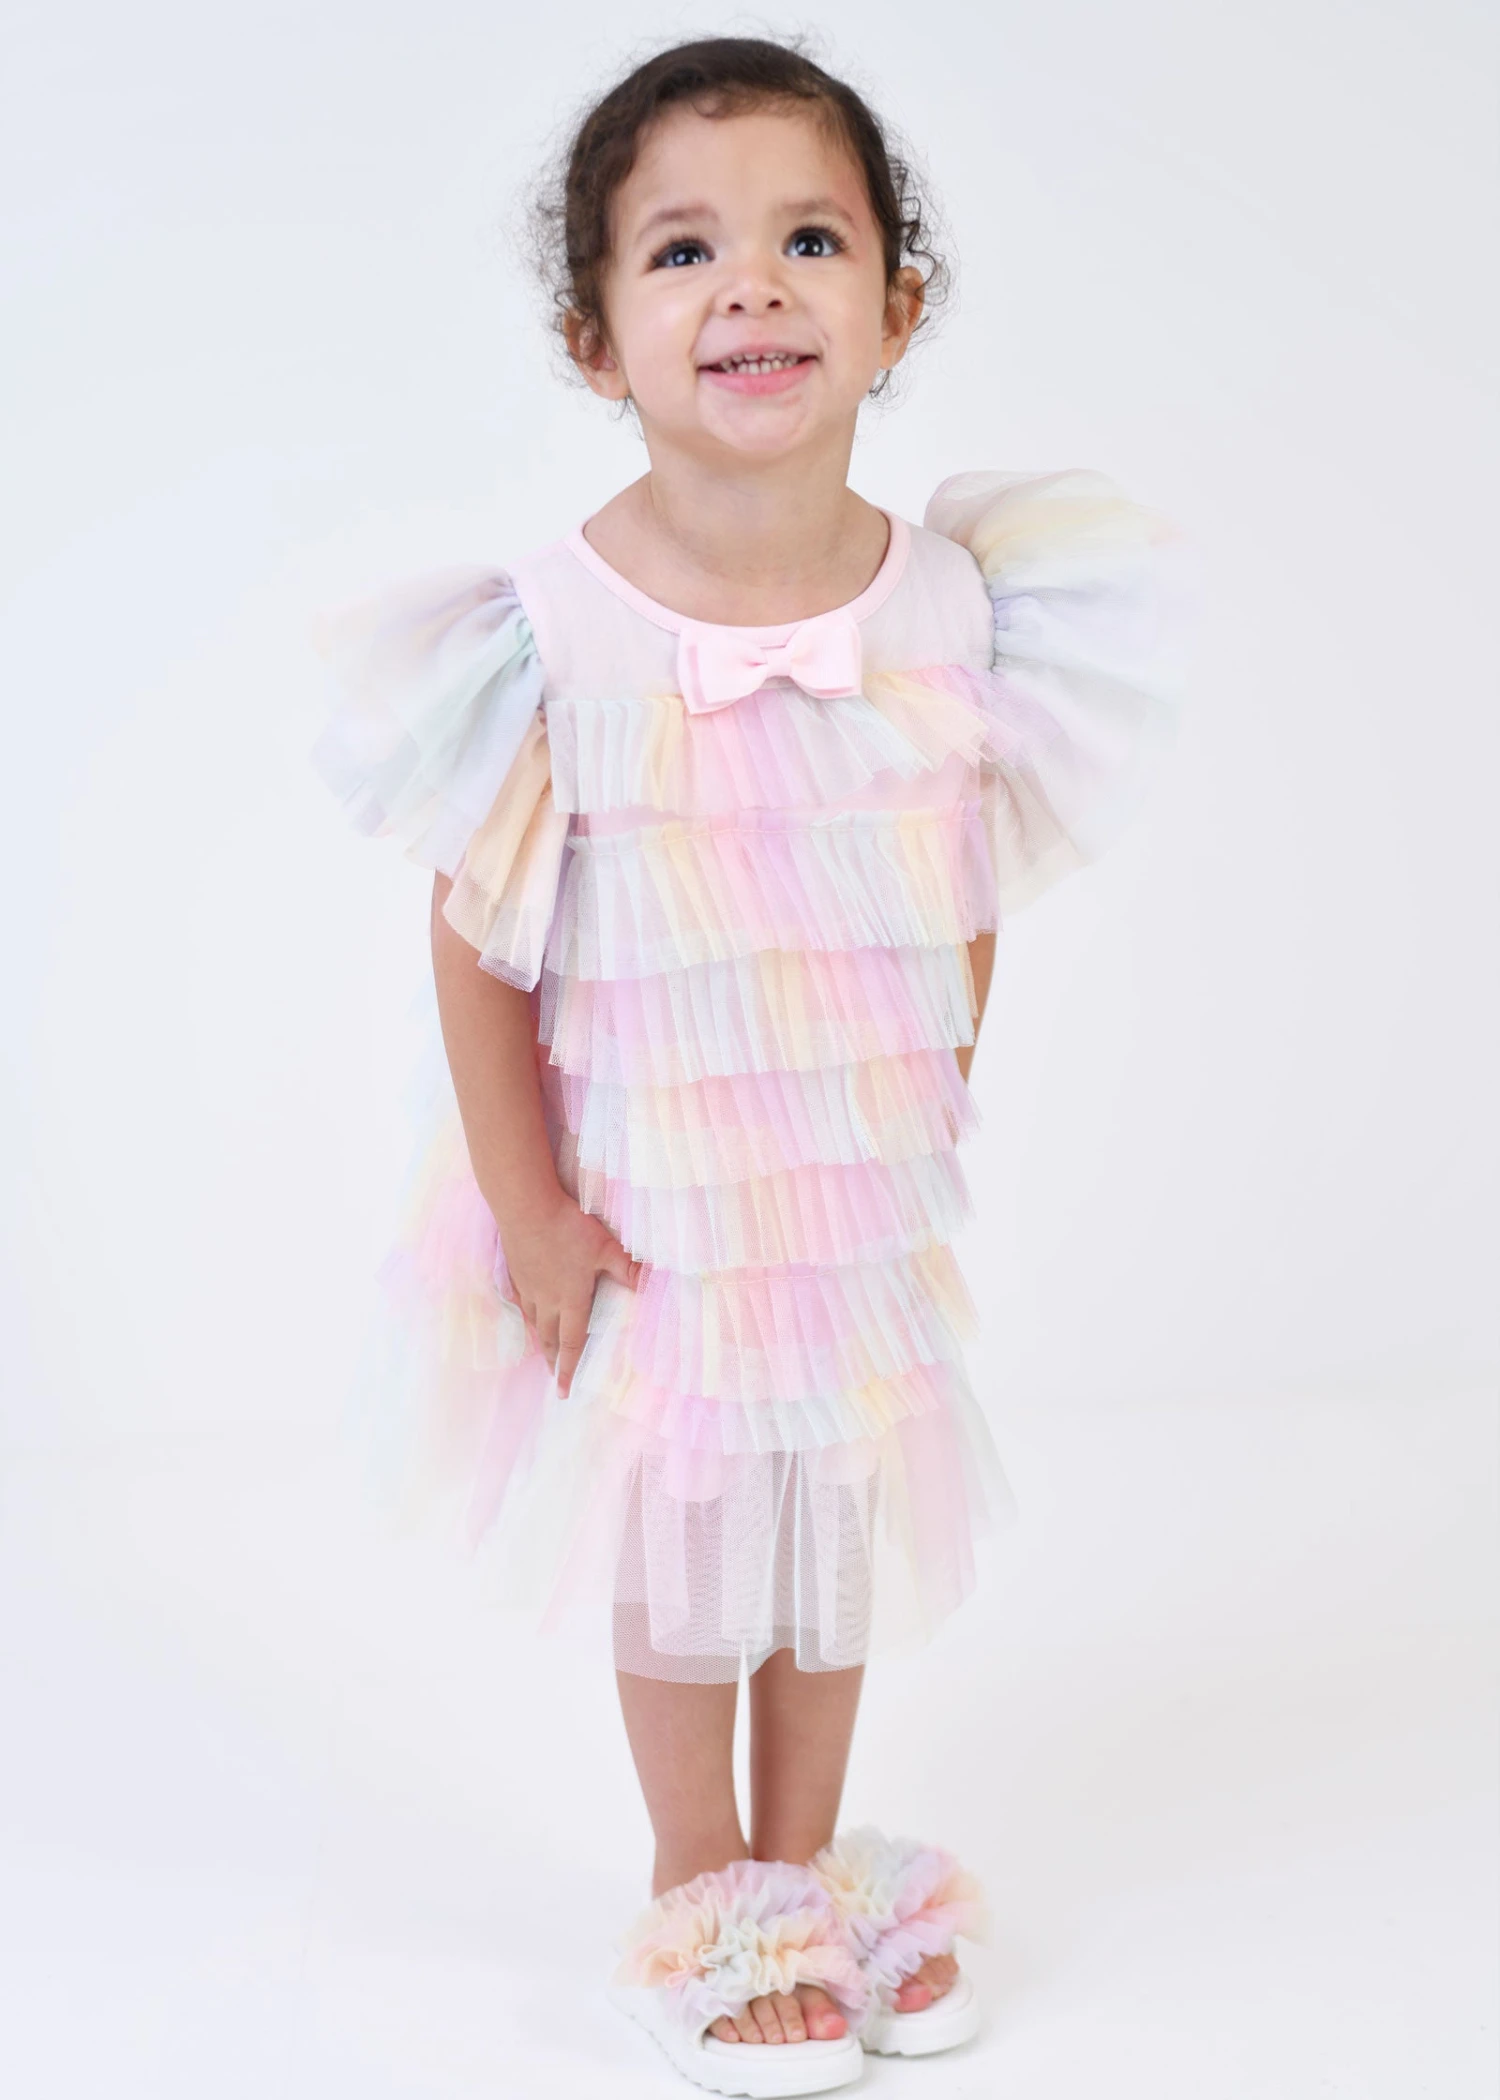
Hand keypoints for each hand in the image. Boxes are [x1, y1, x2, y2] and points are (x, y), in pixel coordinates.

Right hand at [499, 1190, 641, 1395]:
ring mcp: (529, 1287)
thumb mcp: (605, 1247)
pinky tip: (527, 1314)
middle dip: (554, 1360)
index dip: (570, 1369)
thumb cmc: (568, 1228)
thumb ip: (626, 1267)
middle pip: (550, 1338)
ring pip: (534, 1323)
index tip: (564, 1391)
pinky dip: (527, 1316)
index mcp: (570, 1300)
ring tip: (544, 1353)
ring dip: (541, 1341)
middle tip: (555, 1377)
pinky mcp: (516, 1273)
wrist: (525, 1208)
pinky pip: (522, 1303)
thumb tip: (648, 1282)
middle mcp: (547, 1300)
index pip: (572, 1342)